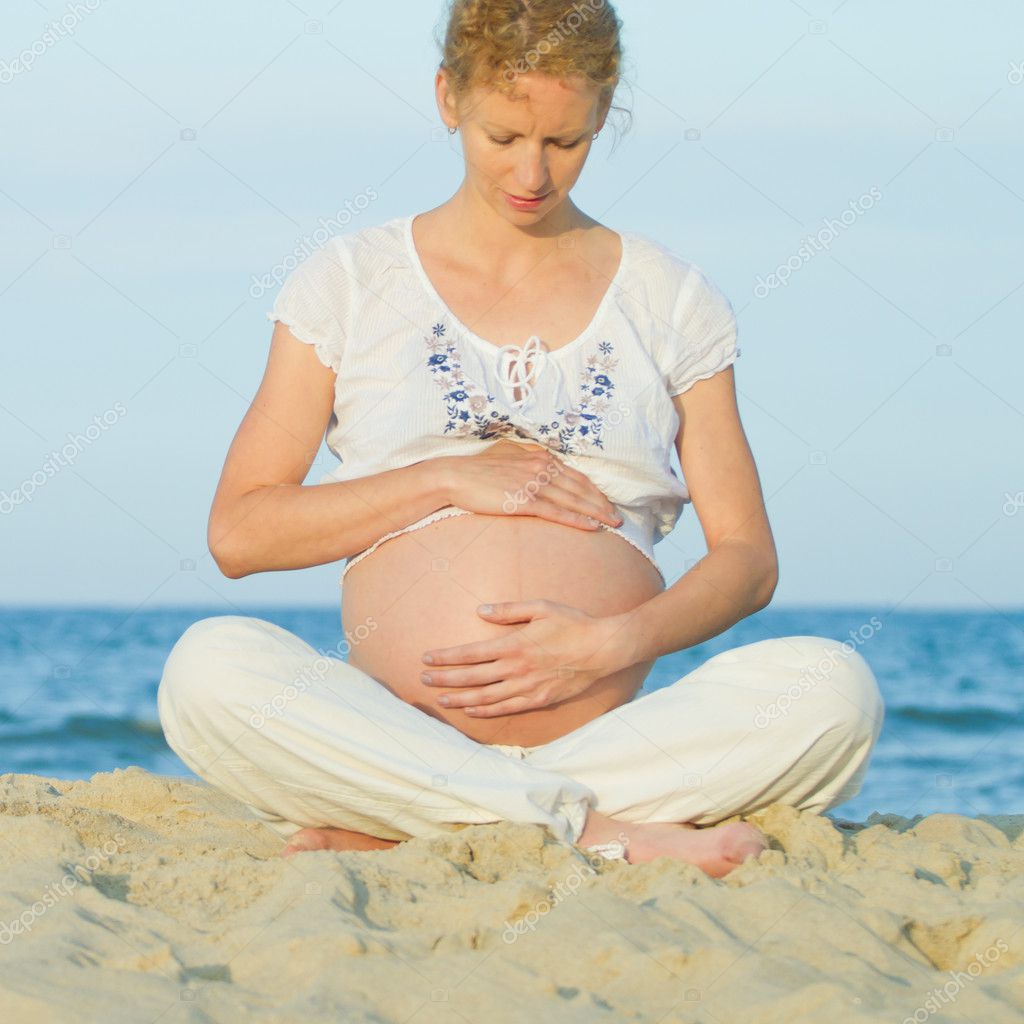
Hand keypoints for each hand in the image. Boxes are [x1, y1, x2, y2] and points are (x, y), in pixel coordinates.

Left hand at [419, 599, 630, 716]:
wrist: (602, 649)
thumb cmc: (572, 624)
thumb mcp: (541, 607)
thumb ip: (509, 610)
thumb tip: (480, 610)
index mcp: (514, 645)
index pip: (470, 653)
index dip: (445, 657)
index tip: (426, 658)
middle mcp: (516, 669)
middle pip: (472, 677)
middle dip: (445, 679)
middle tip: (423, 680)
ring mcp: (527, 687)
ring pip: (485, 697)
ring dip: (460, 698)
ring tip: (440, 699)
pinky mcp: (538, 699)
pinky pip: (506, 709)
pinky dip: (486, 711)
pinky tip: (471, 710)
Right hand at [440, 439, 623, 530]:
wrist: (455, 476)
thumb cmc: (478, 470)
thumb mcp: (508, 457)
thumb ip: (528, 460)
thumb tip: (541, 463)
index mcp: (539, 458)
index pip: (575, 475)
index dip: (594, 490)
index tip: (606, 501)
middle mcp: (541, 468)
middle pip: (580, 488)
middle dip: (602, 503)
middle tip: (617, 517)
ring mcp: (533, 484)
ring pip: (573, 500)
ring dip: (596, 513)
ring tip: (612, 524)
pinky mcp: (524, 501)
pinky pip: (557, 512)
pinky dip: (577, 520)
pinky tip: (592, 527)